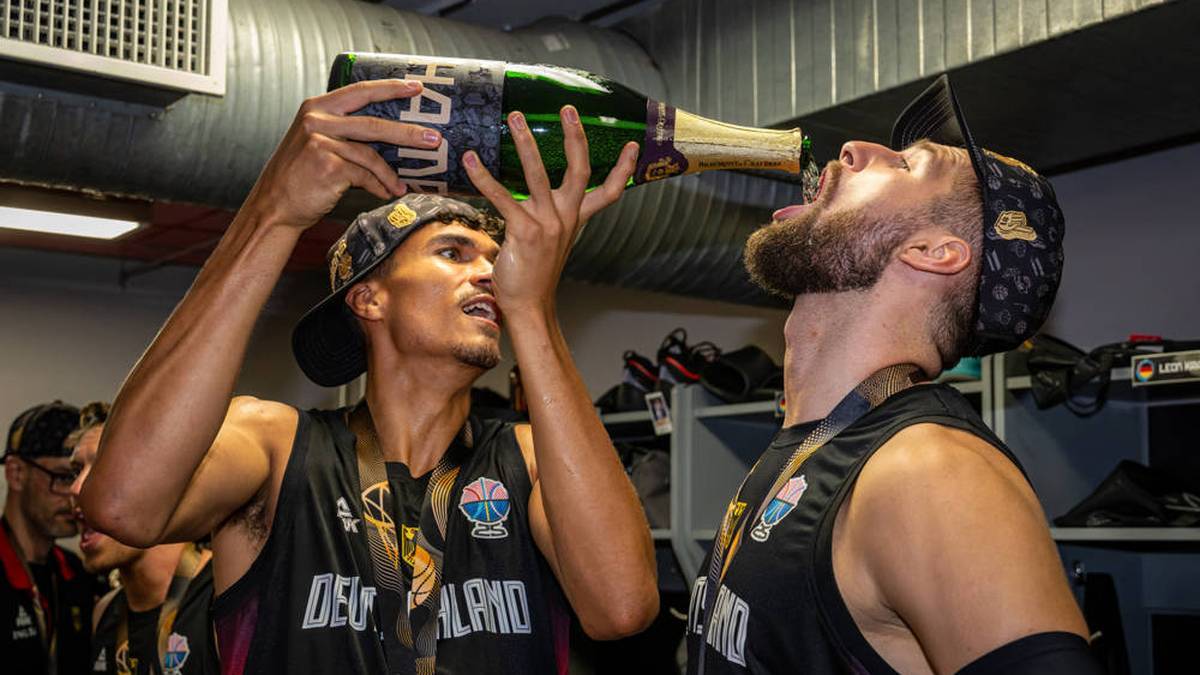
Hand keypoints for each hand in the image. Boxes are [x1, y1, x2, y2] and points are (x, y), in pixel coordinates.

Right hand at [244, 79, 442, 229]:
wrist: (274, 206)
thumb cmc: (301, 176)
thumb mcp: (316, 142)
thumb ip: (344, 131)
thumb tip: (391, 136)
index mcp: (317, 107)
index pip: (360, 91)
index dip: (390, 88)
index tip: (417, 88)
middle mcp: (317, 120)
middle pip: (374, 123)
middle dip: (408, 132)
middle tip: (433, 138)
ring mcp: (321, 142)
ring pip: (371, 154)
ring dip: (391, 173)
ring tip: (403, 185)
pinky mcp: (327, 166)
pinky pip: (365, 176)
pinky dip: (378, 186)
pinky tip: (384, 193)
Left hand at [463, 105, 636, 314]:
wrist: (528, 305)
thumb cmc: (533, 272)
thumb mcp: (549, 240)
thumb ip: (548, 216)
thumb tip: (532, 194)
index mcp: (575, 219)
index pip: (609, 192)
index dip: (624, 169)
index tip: (634, 145)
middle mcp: (566, 218)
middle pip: (580, 171)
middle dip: (575, 137)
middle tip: (567, 109)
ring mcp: (547, 225)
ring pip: (540, 176)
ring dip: (527, 144)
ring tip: (515, 118)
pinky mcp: (524, 232)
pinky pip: (503, 198)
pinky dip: (485, 178)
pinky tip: (471, 161)